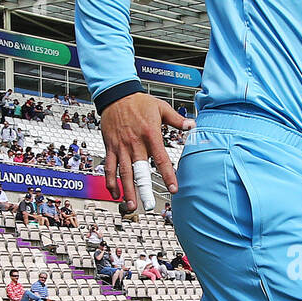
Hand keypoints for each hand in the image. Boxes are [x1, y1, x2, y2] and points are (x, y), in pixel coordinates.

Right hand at [101, 94, 193, 211]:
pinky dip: (110, 181)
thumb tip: (192, 125)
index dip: (167, 175)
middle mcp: (135, 143)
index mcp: (150, 135)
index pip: (161, 159)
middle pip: (140, 170)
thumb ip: (177, 119)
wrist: (116, 95)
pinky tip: (114, 193)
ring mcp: (121, 147)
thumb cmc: (139, 102)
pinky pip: (109, 167)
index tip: (173, 189)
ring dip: (126, 190)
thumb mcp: (161, 107)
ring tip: (131, 206)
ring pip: (123, 172)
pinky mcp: (111, 147)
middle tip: (148, 206)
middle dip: (143, 189)